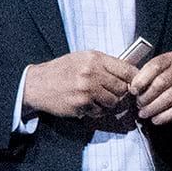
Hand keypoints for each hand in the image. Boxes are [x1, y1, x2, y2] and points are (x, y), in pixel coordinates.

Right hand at [21, 49, 139, 123]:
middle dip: (120, 93)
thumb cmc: (61, 70)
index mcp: (94, 58)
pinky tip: (88, 104)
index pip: (127, 69)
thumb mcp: (82, 58)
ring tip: (99, 99)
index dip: (135, 78)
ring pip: (113, 102)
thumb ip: (104, 64)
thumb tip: (128, 73)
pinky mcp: (81, 104)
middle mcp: (92, 73)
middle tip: (114, 93)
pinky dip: (97, 110)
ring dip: (109, 103)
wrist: (37, 84)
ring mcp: (86, 90)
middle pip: (122, 88)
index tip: (135, 83)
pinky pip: (100, 111)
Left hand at [129, 51, 171, 135]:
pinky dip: (164, 116)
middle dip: (146, 97)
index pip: (154, 66)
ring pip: (168, 97)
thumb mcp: (161, 72)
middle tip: (138, 105)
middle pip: (160, 83)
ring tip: (144, 114)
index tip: (133, 90)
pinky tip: (156, 119)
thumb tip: (131, 88)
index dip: (141, 79)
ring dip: (152, 108)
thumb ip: (147, 76)